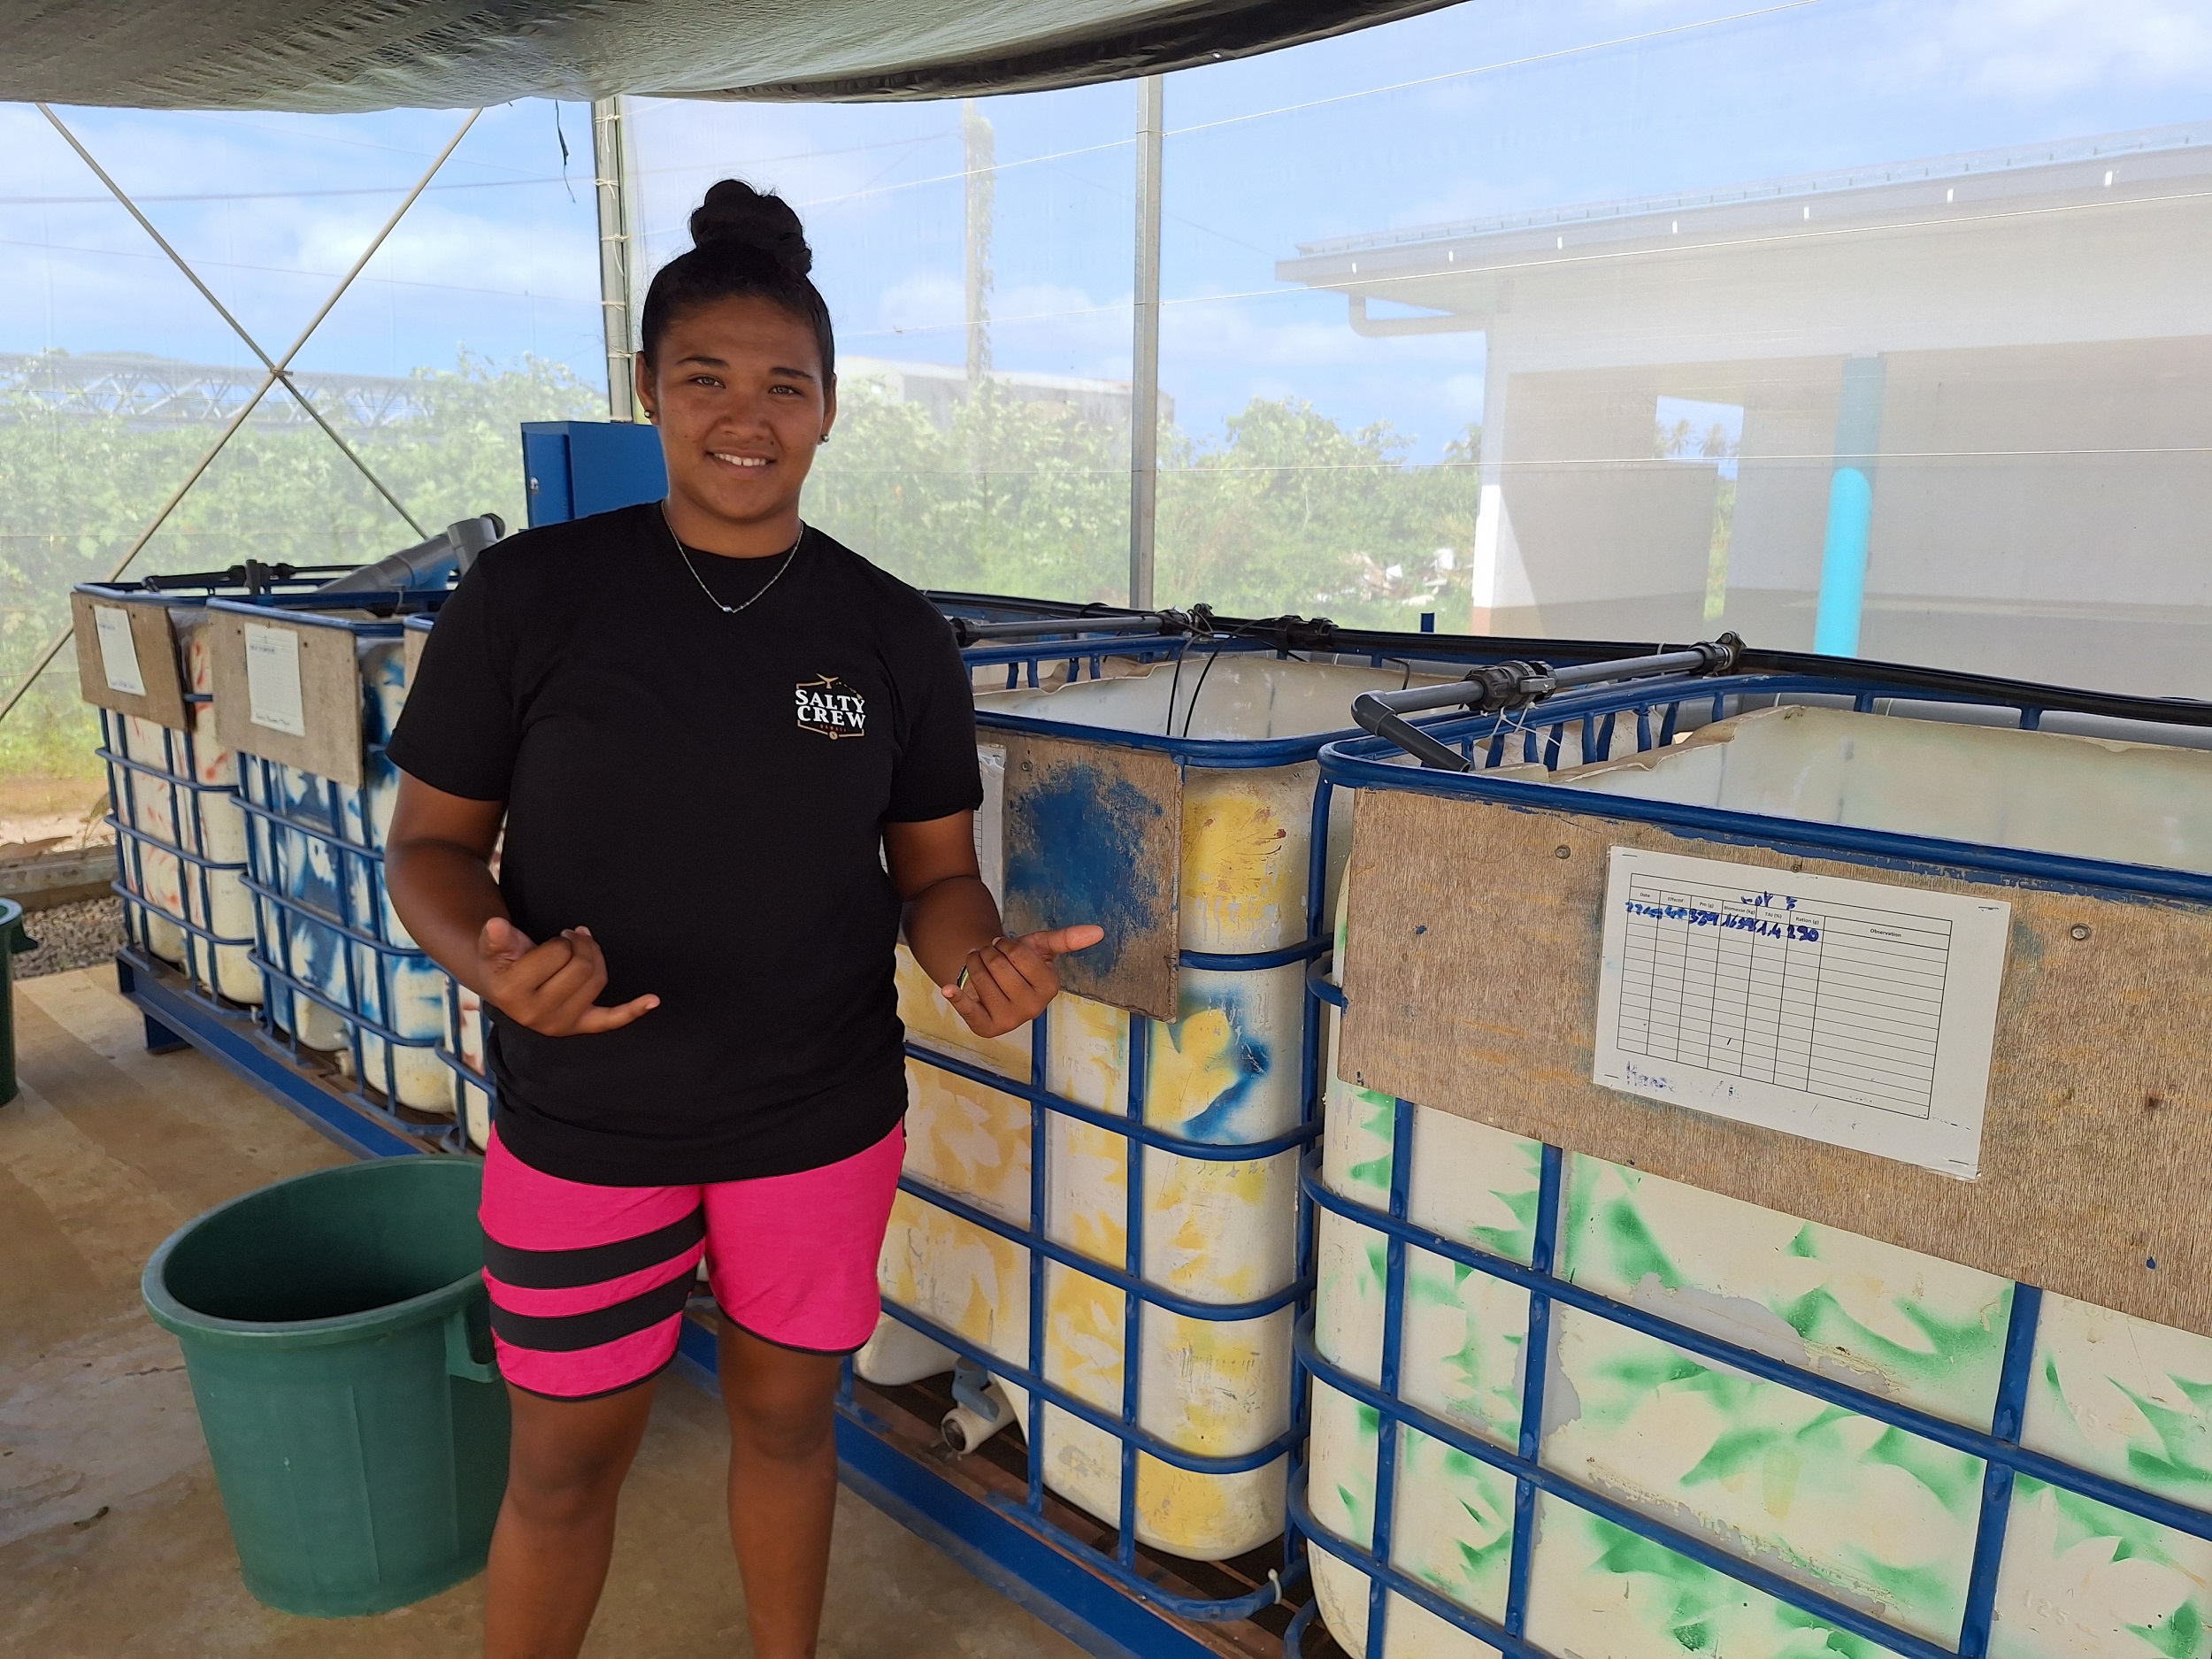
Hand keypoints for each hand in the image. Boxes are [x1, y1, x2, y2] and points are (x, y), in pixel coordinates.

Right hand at [477, 917, 658, 1036]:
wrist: (503, 986)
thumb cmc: (503, 960)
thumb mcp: (493, 945)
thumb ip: (495, 936)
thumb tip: (497, 925)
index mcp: (513, 993)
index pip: (558, 954)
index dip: (560, 941)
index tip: (554, 940)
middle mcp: (536, 1015)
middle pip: (582, 967)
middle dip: (580, 945)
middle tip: (571, 938)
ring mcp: (559, 1024)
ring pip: (597, 980)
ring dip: (595, 957)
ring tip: (581, 947)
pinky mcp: (578, 1026)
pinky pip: (609, 1020)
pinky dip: (632, 1010)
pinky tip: (653, 1000)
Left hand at [940, 925, 1102, 1038]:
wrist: (993, 980)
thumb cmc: (1018, 963)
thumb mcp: (1040, 947)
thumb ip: (1067, 939)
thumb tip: (1098, 931)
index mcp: (1050, 988)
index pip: (1018, 954)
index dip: (1006, 945)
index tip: (1005, 947)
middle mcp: (1033, 1009)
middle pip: (998, 966)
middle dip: (988, 953)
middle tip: (989, 956)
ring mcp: (1010, 1021)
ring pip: (980, 980)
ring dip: (973, 964)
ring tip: (979, 964)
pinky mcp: (986, 1028)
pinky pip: (967, 1010)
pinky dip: (956, 998)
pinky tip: (949, 989)